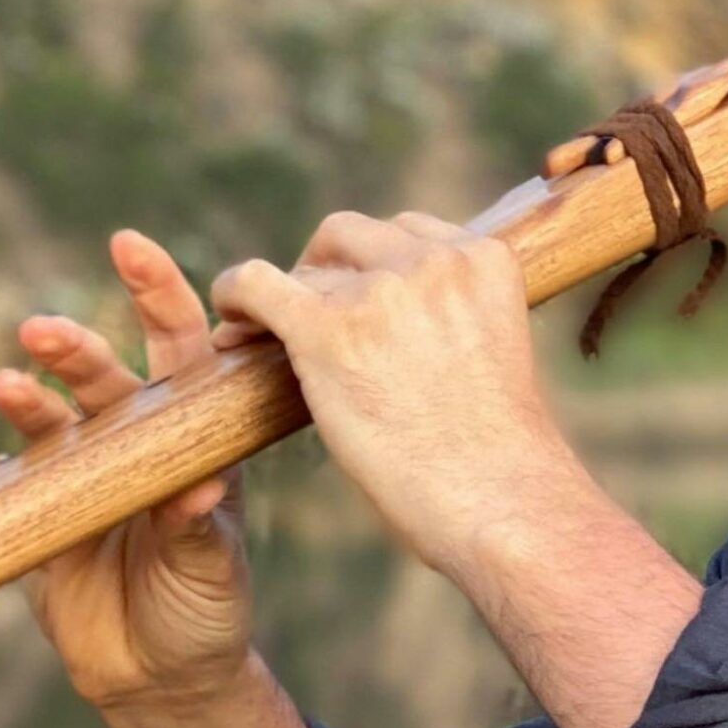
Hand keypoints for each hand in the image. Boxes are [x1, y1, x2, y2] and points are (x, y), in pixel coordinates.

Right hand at [0, 229, 253, 712]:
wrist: (165, 673)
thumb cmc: (207, 600)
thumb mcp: (213, 564)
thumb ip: (199, 525)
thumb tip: (196, 488)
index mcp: (186, 434)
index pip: (175, 347)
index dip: (155, 293)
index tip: (128, 246)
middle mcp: (128, 444)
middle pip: (101, 380)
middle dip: (74, 349)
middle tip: (45, 333)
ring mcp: (76, 481)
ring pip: (47, 427)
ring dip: (26, 404)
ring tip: (9, 386)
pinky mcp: (34, 528)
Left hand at [208, 210, 586, 573]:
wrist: (494, 495)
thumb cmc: (496, 450)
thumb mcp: (490, 349)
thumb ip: (451, 315)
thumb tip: (387, 321)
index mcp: (486, 257)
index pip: (410, 232)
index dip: (374, 265)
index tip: (357, 298)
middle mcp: (435, 259)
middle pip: (354, 235)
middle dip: (327, 269)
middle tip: (311, 315)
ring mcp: (381, 291)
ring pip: (309, 266)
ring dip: (288, 294)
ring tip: (264, 330)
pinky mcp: (327, 330)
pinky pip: (258, 285)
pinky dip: (235, 295)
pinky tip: (230, 317)